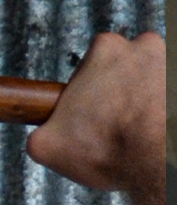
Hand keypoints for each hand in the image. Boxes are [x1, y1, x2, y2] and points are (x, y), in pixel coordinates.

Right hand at [27, 28, 165, 199]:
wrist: (157, 159)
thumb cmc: (109, 146)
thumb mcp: (47, 146)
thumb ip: (40, 131)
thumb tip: (41, 135)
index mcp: (104, 50)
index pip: (93, 65)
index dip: (89, 93)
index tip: (92, 115)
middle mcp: (143, 46)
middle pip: (128, 69)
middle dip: (122, 94)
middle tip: (116, 126)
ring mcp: (171, 61)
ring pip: (155, 81)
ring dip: (148, 102)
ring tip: (139, 133)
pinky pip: (170, 96)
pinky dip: (165, 112)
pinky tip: (157, 131)